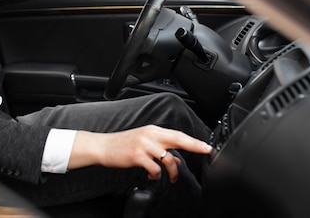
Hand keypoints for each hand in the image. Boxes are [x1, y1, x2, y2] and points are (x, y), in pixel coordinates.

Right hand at [69, 125, 212, 181]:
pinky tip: (152, 176)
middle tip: (205, 151)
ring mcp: (144, 145)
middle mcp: (150, 135)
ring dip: (172, 171)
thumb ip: (161, 150)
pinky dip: (156, 175)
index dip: (193, 140)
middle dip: (194, 145)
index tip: (206, 146)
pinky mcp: (137, 156)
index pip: (177, 134)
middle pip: (177, 139)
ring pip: (168, 158)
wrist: (103, 147)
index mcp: (153, 130)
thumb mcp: (143, 144)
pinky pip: (155, 168)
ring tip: (170, 178)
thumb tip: (177, 159)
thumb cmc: (123, 145)